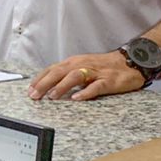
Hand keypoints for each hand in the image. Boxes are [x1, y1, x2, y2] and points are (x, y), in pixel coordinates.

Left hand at [30, 51, 146, 100]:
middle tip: (35, 95)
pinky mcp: (108, 80)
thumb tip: (48, 86)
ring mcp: (96, 72)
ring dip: (62, 86)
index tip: (29, 90)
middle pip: (60, 72)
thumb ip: (67, 75)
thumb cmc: (105, 66)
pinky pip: (96, 86)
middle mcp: (82, 65)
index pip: (53, 69)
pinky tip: (77, 98)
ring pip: (75, 77)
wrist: (130, 62)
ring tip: (52, 96)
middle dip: (45, 83)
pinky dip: (86, 92)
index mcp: (74, 62)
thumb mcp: (83, 67)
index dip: (40, 79)